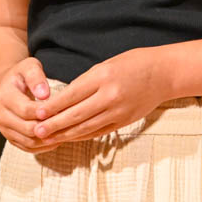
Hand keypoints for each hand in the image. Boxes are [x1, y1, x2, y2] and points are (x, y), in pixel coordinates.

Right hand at [0, 56, 56, 151]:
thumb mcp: (28, 66)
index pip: (26, 110)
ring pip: (29, 142)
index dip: (45, 112)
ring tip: (65, 131)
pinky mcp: (11, 138)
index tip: (62, 109)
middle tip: (68, 122)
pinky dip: (44, 146)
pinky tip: (58, 139)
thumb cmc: (21, 75)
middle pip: (28, 129)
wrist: (4, 87)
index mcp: (5, 97)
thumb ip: (36, 77)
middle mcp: (1, 116)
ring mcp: (5, 129)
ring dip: (48, 139)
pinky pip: (28, 148)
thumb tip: (45, 95)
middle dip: (49, 127)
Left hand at [31, 48, 170, 144]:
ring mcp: (118, 111)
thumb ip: (87, 81)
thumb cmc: (135, 63)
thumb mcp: (107, 64)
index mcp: (103, 77)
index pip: (71, 95)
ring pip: (86, 127)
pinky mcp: (125, 121)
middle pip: (75, 115)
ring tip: (48, 138)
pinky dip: (82, 136)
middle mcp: (110, 96)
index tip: (37, 113)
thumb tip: (65, 98)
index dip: (53, 107)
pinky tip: (70, 138)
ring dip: (65, 134)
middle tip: (35, 131)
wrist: (165, 73)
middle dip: (54, 125)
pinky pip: (99, 131)